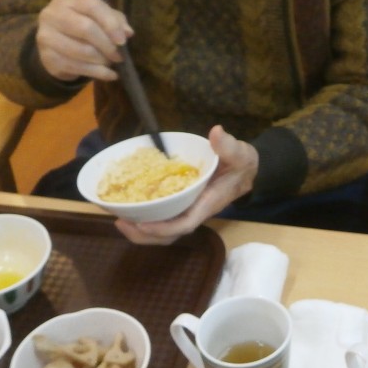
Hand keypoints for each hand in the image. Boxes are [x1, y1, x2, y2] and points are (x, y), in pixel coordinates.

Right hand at [35, 0, 133, 81]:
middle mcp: (52, 15)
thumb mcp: (99, 17)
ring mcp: (46, 37)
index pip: (91, 5)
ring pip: (82, 51)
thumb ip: (115, 20)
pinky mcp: (47, 58)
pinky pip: (77, 67)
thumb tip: (127, 32)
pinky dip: (98, 73)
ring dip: (102, 60)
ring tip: (112, 62)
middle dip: (107, 44)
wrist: (54, 44)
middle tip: (119, 55)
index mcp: (66, 0)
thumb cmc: (81, 24)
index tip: (123, 40)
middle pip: (85, 28)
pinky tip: (110, 75)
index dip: (110, 22)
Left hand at [115, 125, 258, 244]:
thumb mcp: (240, 153)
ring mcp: (189, 210)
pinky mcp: (183, 206)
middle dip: (144, 235)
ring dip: (141, 231)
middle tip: (120, 222)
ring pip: (164, 231)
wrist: (248, 171)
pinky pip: (164, 220)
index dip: (163, 227)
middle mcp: (196, 211)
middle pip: (170, 235)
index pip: (185, 223)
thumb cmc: (242, 164)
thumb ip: (228, 145)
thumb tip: (216, 132)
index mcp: (208, 203)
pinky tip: (131, 208)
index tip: (141, 223)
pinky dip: (146, 219)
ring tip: (119, 220)